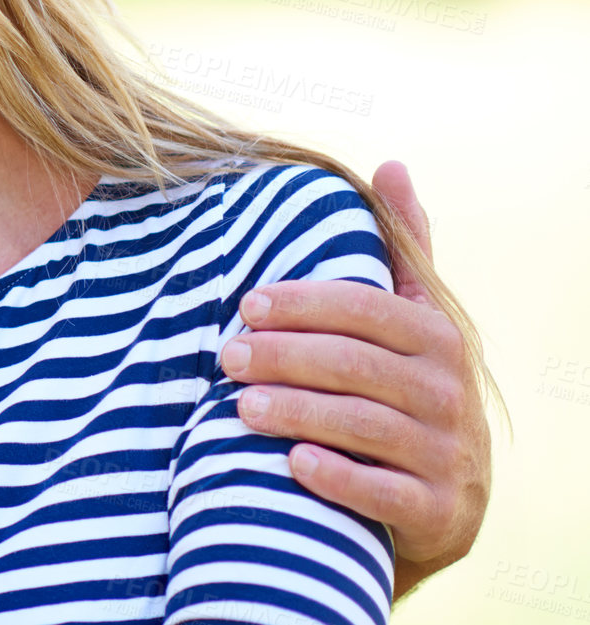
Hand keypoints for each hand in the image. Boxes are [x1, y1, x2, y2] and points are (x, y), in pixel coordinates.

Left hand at [221, 160, 490, 595]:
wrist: (443, 500)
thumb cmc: (409, 389)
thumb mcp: (414, 318)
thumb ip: (403, 246)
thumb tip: (391, 163)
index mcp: (438, 337)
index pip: (365, 309)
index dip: (303, 304)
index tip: (245, 305)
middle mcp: (449, 393)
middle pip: (355, 365)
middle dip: (284, 357)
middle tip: (226, 357)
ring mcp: (446, 454)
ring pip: (361, 425)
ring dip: (296, 411)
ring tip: (239, 405)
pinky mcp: (437, 512)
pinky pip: (383, 493)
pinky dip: (336, 477)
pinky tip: (292, 463)